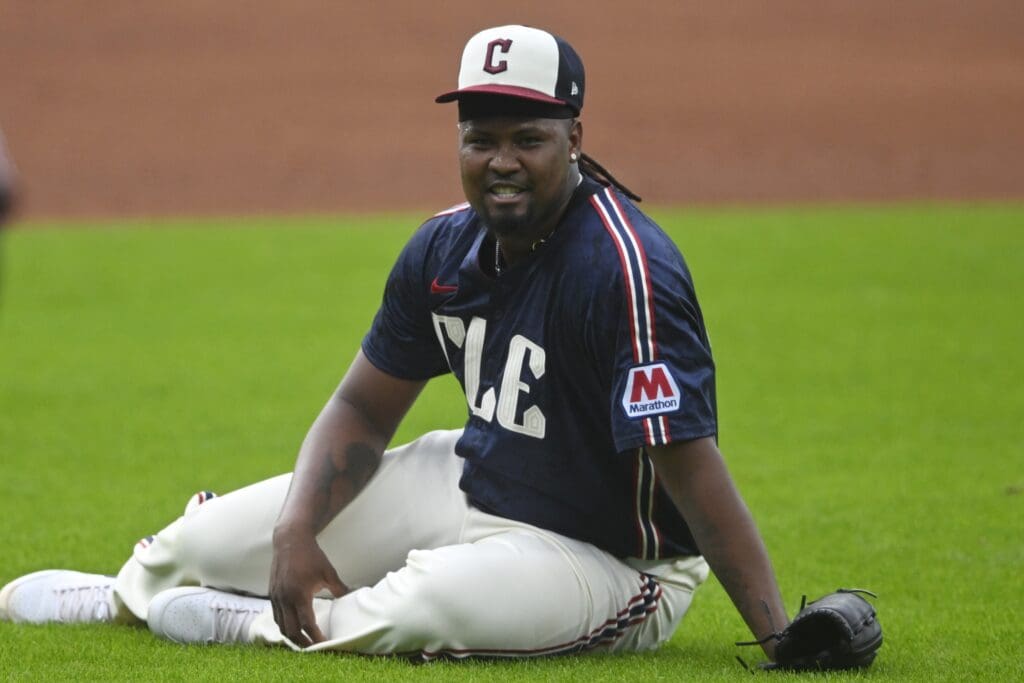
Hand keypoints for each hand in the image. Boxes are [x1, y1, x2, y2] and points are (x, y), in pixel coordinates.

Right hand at [268, 528, 347, 646]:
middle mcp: (285, 599)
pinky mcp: (272, 594)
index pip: (307, 624)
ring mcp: (276, 597)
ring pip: (281, 626)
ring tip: (304, 641)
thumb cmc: (312, 555)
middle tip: (314, 648)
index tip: (324, 643)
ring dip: (292, 637)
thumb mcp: (328, 572)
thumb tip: (350, 597)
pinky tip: (293, 626)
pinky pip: (276, 616)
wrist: (290, 540)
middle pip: (291, 631)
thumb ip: (339, 588)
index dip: (315, 637)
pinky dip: (284, 625)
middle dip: (302, 643)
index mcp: (299, 595)